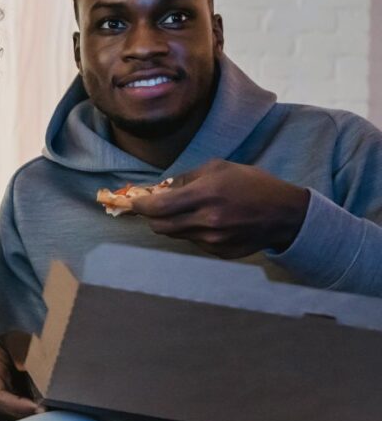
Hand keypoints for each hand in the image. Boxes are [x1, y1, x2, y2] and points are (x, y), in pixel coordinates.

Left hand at [130, 159, 310, 257]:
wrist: (285, 214)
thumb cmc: (252, 184)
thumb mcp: (219, 168)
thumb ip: (187, 178)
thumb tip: (162, 188)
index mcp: (206, 195)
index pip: (158, 207)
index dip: (140, 206)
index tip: (135, 202)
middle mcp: (207, 221)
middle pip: (159, 226)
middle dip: (152, 217)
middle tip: (155, 207)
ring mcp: (213, 240)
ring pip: (175, 235)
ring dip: (173, 223)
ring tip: (188, 211)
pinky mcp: (219, 252)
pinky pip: (193, 242)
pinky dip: (192, 232)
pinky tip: (208, 221)